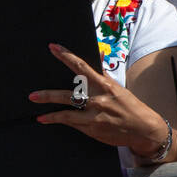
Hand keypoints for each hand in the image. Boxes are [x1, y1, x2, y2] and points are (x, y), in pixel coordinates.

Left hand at [29, 44, 168, 157]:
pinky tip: (43, 119)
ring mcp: (95, 115)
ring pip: (67, 111)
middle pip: (70, 94)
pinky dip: (56, 119)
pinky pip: (71, 122)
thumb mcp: (117, 88)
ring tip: (34, 102)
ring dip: (49, 109)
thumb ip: (103, 74)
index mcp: (104, 85)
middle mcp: (99, 99)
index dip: (66, 56)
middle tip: (32, 94)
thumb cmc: (130, 106)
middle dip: (49, 94)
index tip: (53, 47)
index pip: (82, 66)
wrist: (145, 129)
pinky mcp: (93, 128)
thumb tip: (98, 55)